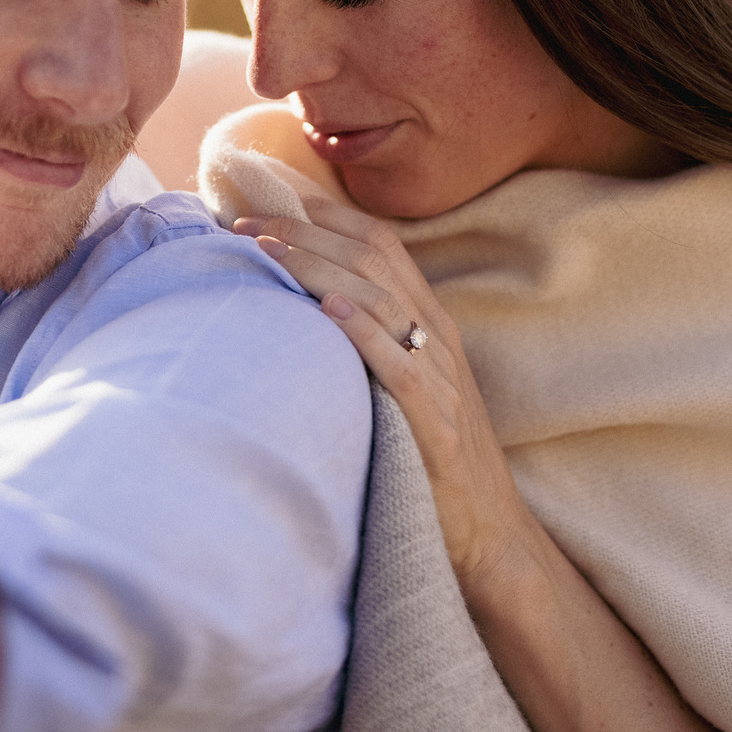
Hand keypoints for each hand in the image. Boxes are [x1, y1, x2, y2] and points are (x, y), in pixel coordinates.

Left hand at [230, 193, 543, 594]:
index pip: (379, 243)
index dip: (324, 215)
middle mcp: (436, 335)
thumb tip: (304, 306)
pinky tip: (330, 311)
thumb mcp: (406, 382)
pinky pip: (401, 365)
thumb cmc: (432, 456)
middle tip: (243, 224)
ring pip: (380, 298)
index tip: (265, 202)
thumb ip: (371, 340)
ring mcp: (440, 375)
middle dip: (304, 234)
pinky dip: (365, 332)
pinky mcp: (435, 420)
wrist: (488, 529)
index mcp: (429, 320)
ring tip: (267, 251)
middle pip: (371, 259)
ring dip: (318, 269)